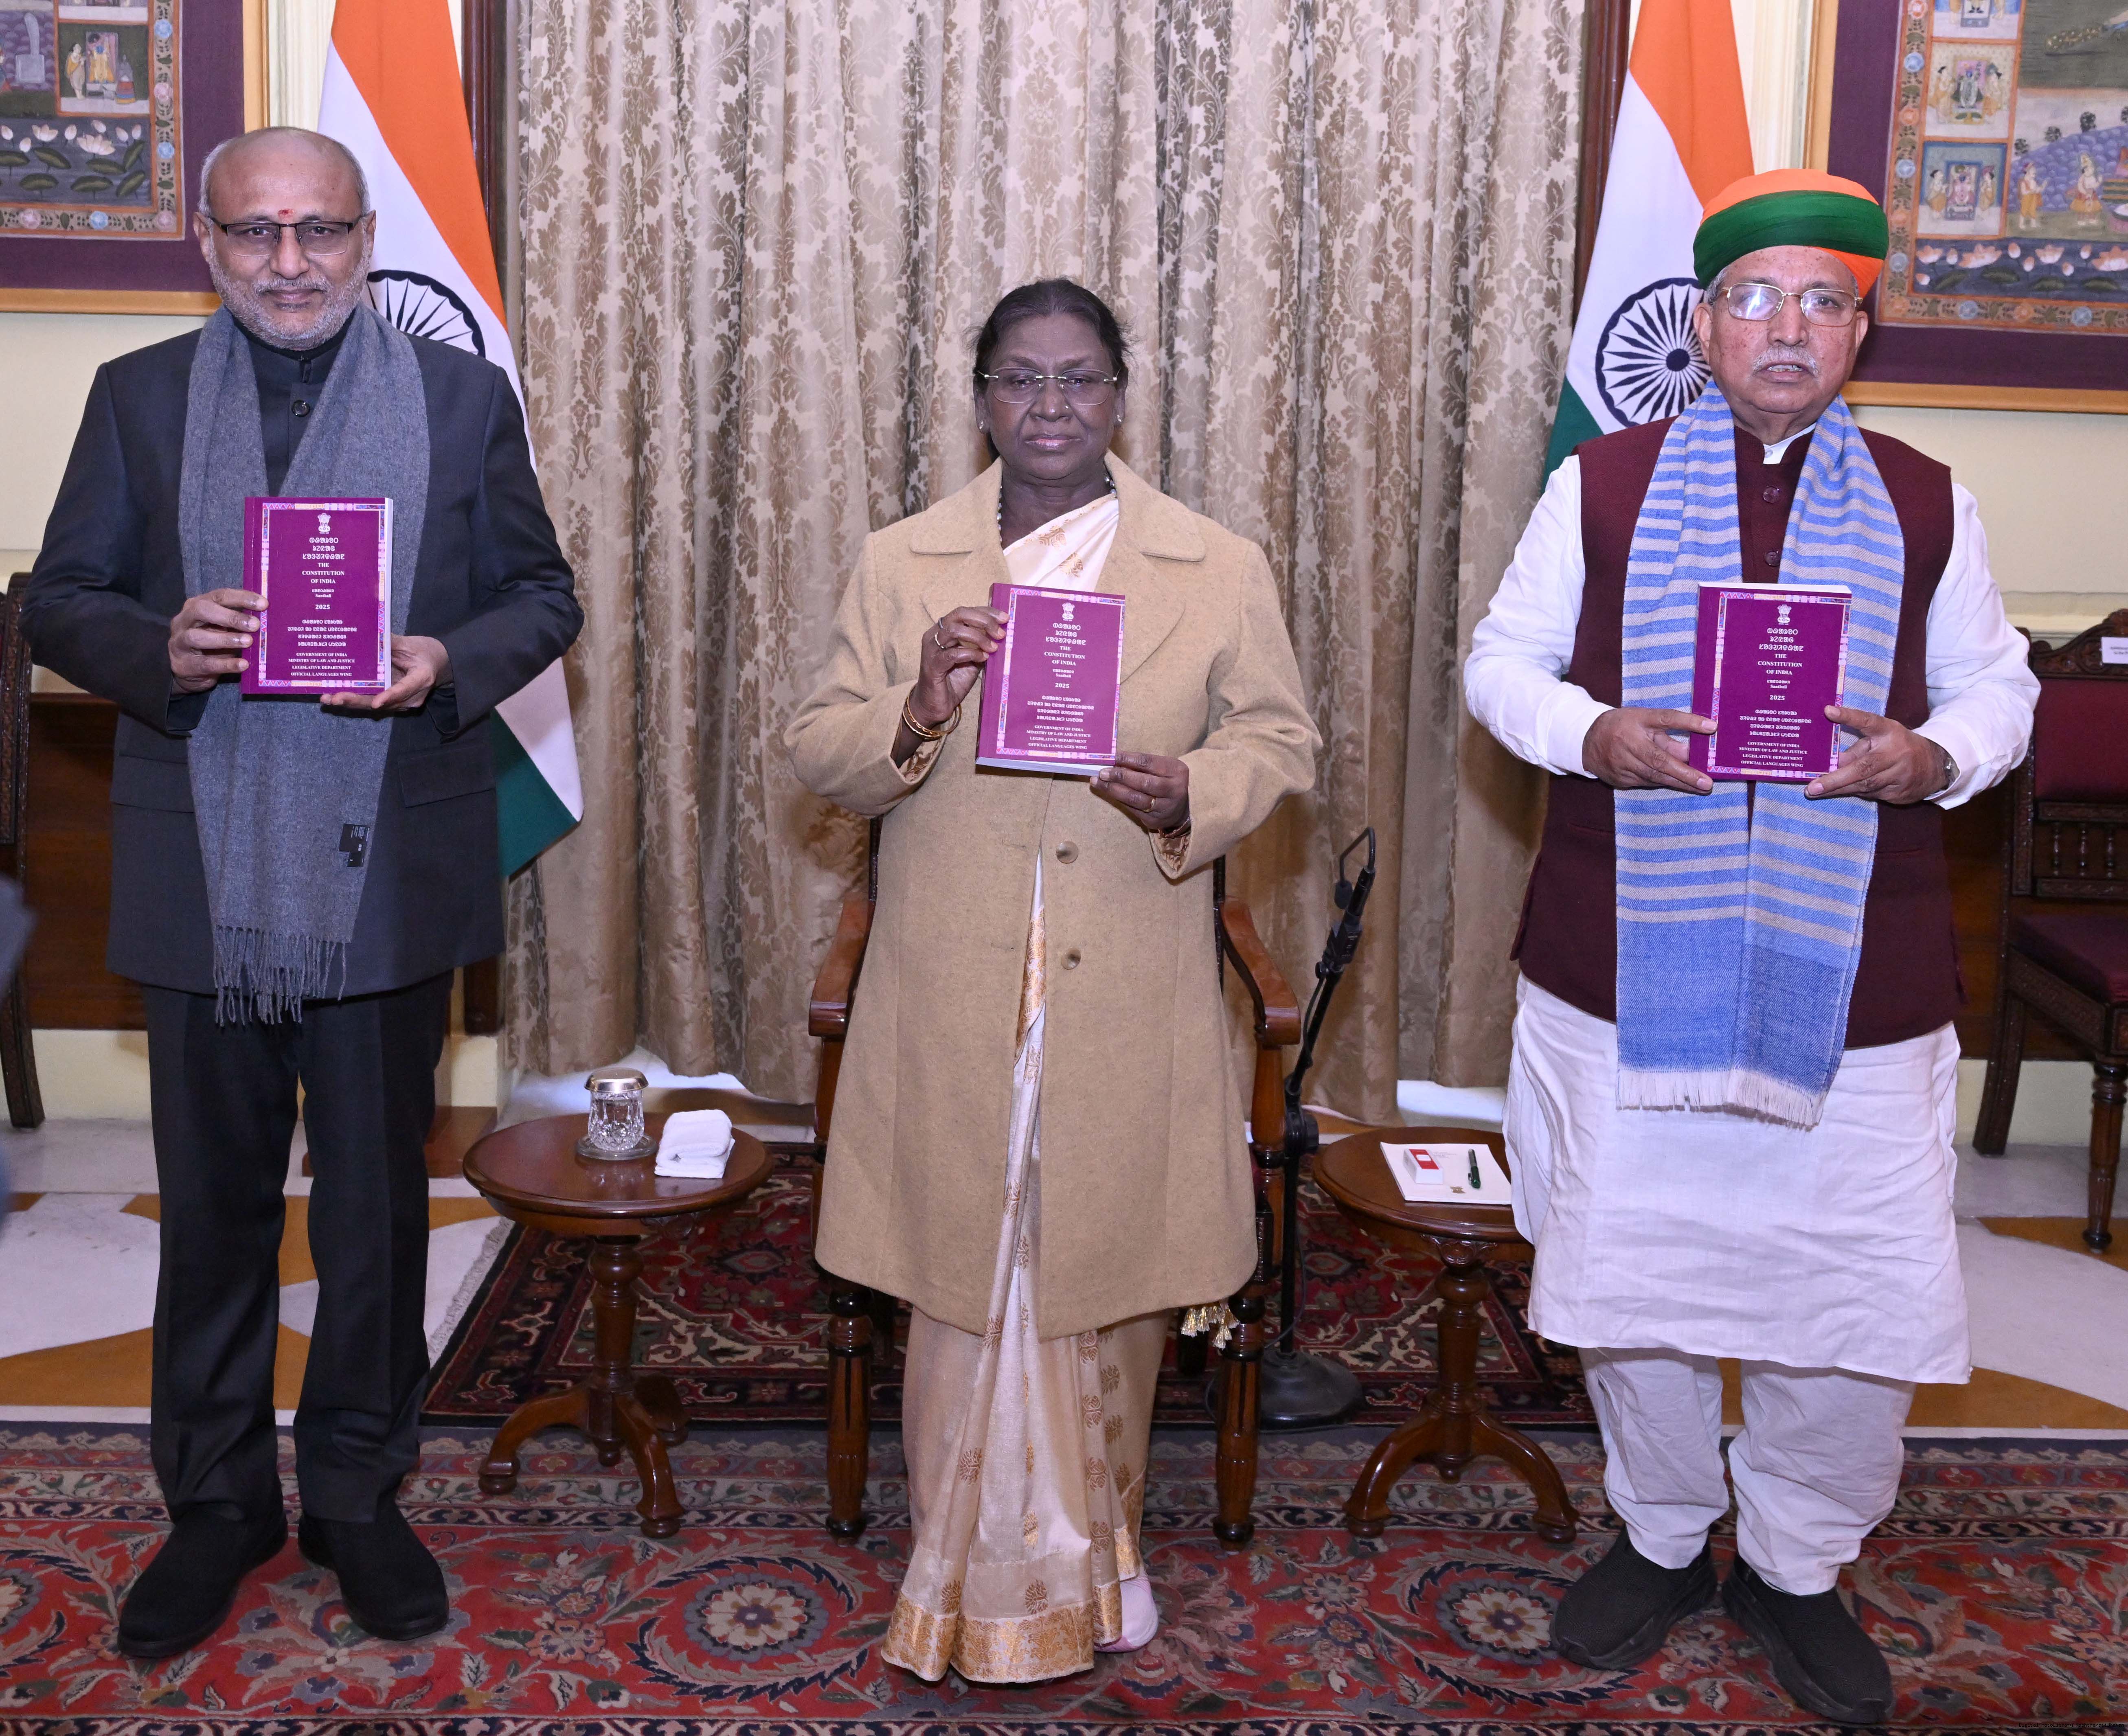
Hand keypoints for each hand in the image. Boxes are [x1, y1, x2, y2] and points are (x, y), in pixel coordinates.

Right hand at [168, 588, 263, 691]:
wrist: (189, 671)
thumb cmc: (211, 644)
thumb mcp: (223, 629)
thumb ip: (238, 622)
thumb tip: (266, 618)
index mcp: (196, 605)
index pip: (219, 596)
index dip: (241, 598)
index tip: (264, 604)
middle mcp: (184, 620)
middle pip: (202, 610)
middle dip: (230, 616)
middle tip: (255, 625)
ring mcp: (179, 642)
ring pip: (198, 637)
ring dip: (226, 639)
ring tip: (248, 642)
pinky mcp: (183, 664)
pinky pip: (205, 664)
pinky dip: (226, 664)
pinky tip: (242, 664)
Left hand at [321, 635, 450, 714]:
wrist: (438, 664)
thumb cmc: (426, 651)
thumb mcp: (410, 643)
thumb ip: (390, 642)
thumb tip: (369, 635)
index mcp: (421, 679)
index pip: (405, 689)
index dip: (390, 695)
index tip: (377, 702)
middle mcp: (411, 696)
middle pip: (383, 702)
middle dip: (358, 701)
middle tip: (336, 698)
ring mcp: (401, 701)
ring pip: (375, 705)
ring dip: (351, 702)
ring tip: (328, 699)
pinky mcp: (392, 700)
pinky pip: (372, 701)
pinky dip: (354, 699)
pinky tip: (335, 696)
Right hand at [912, 607, 1004, 726]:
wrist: (937, 704)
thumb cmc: (954, 680)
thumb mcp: (973, 659)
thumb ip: (982, 645)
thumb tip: (1001, 634)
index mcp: (944, 629)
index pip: (965, 612)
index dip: (986, 612)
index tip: (1005, 618)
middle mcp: (935, 634)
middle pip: (959, 614)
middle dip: (984, 621)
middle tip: (1000, 634)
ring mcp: (931, 649)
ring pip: (954, 630)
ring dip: (978, 637)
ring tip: (992, 648)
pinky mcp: (932, 665)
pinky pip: (953, 653)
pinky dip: (971, 654)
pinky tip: (982, 659)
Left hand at [1094, 752, 1188, 831]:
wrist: (1186, 807)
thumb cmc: (1168, 781)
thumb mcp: (1163, 768)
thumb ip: (1143, 765)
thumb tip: (1114, 760)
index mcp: (1176, 771)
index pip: (1148, 762)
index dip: (1127, 759)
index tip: (1110, 756)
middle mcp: (1173, 790)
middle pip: (1143, 782)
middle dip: (1120, 776)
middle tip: (1102, 772)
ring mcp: (1165, 807)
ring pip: (1136, 798)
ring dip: (1114, 790)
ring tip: (1098, 782)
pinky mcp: (1155, 820)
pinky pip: (1133, 809)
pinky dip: (1119, 799)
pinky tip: (1109, 792)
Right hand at [1581, 707, 1714, 794]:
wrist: (1586, 741)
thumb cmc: (1623, 727)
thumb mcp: (1644, 722)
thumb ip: (1668, 736)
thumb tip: (1693, 752)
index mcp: (1637, 721)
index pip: (1665, 718)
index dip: (1688, 723)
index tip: (1712, 727)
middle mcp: (1629, 742)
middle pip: (1659, 759)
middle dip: (1685, 773)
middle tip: (1706, 782)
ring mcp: (1622, 763)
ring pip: (1654, 776)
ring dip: (1680, 782)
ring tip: (1701, 787)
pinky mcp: (1620, 779)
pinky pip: (1646, 782)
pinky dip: (1663, 782)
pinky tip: (1679, 784)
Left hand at [1805, 706, 1950, 803]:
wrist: (1934, 766)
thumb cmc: (1897, 747)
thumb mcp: (1881, 739)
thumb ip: (1856, 749)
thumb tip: (1830, 762)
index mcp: (1889, 732)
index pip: (1868, 721)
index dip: (1849, 716)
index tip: (1829, 711)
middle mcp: (1895, 752)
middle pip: (1863, 767)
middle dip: (1835, 779)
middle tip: (1812, 787)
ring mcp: (1900, 774)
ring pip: (1865, 785)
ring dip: (1839, 789)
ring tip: (1816, 792)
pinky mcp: (1900, 792)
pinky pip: (1872, 794)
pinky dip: (1856, 792)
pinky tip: (1843, 791)